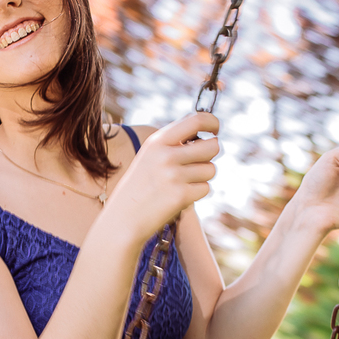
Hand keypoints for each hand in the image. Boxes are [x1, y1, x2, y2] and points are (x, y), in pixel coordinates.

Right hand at [105, 112, 219, 244]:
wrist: (123, 218)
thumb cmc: (140, 186)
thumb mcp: (150, 156)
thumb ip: (174, 144)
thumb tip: (210, 138)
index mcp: (158, 141)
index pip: (197, 120)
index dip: (213, 122)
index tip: (215, 130)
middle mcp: (166, 155)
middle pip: (212, 146)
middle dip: (211, 154)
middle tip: (200, 161)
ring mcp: (174, 176)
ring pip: (211, 169)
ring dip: (203, 177)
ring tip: (183, 183)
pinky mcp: (181, 195)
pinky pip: (206, 188)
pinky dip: (197, 193)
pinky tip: (180, 196)